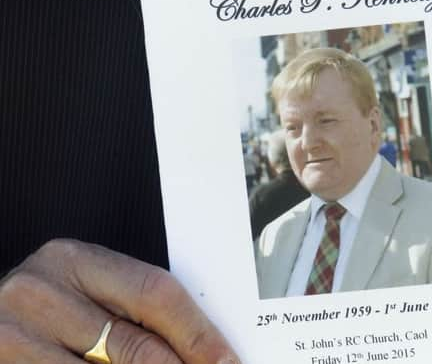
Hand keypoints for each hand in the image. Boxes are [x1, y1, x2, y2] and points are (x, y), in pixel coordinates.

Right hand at [0, 239, 239, 363]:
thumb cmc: (49, 304)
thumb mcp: (87, 291)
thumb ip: (132, 309)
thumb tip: (200, 347)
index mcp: (73, 260)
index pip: (156, 294)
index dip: (198, 334)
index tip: (228, 361)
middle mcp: (41, 294)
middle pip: (136, 344)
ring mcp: (16, 338)